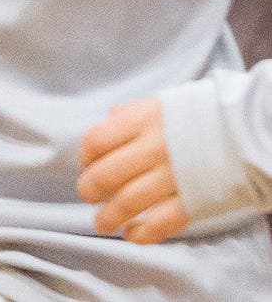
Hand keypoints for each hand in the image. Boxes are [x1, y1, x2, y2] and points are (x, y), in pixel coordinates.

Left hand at [78, 98, 191, 243]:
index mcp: (143, 121)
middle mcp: (154, 149)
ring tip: (102, 224)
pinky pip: (161, 222)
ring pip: (128, 202)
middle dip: (89, 189)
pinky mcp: (194, 201)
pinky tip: (132, 234)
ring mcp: (173, 177)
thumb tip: (109, 118)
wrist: (251, 132)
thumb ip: (134, 112)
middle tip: (88, 196)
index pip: (96, 140)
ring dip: (110, 217)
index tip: (87, 163)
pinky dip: (142, 233)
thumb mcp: (164, 103)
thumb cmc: (205, 115)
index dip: (86, 155)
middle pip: (105, 175)